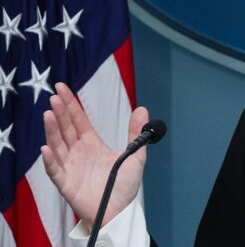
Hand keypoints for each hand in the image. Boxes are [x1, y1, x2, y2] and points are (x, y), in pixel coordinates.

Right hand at [40, 82, 148, 228]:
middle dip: (60, 112)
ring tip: (49, 115)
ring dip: (52, 131)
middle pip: (66, 128)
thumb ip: (136, 133)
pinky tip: (47, 148)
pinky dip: (50, 160)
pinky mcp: (66, 183)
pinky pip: (55, 171)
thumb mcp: (134, 156)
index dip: (71, 104)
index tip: (62, 88)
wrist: (119, 211)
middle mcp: (78, 152)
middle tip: (55, 96)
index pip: (78, 120)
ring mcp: (70, 167)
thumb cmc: (123, 185)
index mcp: (91, 144)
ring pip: (58, 145)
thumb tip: (143, 109)